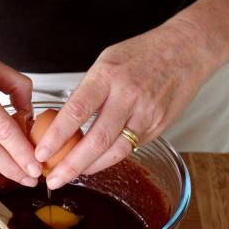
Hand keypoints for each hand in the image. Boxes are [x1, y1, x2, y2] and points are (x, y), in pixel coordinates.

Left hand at [34, 19, 218, 188]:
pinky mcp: (159, 125)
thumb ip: (88, 91)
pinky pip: (131, 148)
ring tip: (73, 175)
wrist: (187, 49)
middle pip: (96, 140)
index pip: (76, 111)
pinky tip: (97, 162)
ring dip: (91, 167)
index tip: (41, 152)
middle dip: (71, 165)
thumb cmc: (144, 52)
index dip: (56, 136)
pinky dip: (111, 158)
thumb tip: (66, 121)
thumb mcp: (107, 62)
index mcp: (108, 75)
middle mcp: (128, 95)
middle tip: (53, 179)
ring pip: (116, 151)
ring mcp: (146, 112)